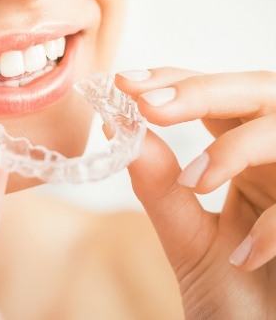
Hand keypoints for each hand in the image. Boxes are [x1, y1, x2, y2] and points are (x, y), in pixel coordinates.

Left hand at [115, 68, 275, 319]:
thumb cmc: (238, 302)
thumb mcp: (191, 241)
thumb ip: (159, 187)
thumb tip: (117, 127)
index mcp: (247, 157)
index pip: (215, 98)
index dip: (175, 80)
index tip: (126, 82)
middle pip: (257, 92)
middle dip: (202, 91)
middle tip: (147, 104)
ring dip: (237, 148)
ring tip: (194, 181)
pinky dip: (274, 224)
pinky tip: (244, 257)